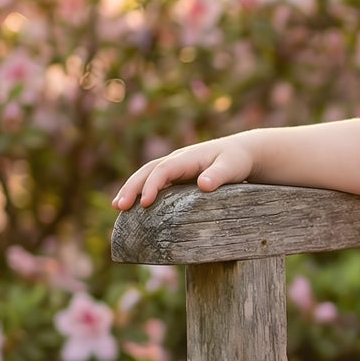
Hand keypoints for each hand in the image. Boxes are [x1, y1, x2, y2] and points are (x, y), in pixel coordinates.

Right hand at [112, 134, 256, 210]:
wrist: (241, 153)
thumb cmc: (237, 160)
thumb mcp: (232, 167)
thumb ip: (219, 175)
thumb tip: (204, 185)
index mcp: (187, 157)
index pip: (164, 169)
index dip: (152, 185)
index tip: (145, 203)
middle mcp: (176, 160)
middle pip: (148, 171)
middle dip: (132, 187)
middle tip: (119, 206)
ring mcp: (174, 168)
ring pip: (147, 175)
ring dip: (131, 189)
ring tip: (117, 207)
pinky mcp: (176, 176)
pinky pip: (154, 182)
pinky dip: (141, 192)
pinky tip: (132, 207)